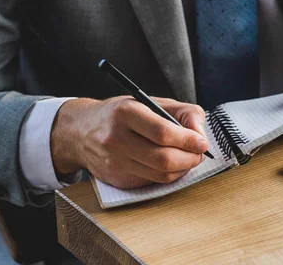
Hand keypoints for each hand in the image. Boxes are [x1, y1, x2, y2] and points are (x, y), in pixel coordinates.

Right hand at [50, 96, 208, 188]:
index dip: (188, 140)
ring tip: (189, 158)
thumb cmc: (120, 114)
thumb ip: (182, 113)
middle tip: (199, 152)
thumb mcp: (150, 102)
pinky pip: (152, 182)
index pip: (163, 132)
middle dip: (190, 158)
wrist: (80, 132)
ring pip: (160, 174)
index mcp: (126, 112)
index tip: (202, 142)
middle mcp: (117, 138)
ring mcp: (115, 162)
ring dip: (183, 169)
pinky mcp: (118, 179)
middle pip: (163, 158)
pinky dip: (169, 175)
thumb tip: (200, 134)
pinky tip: (172, 165)